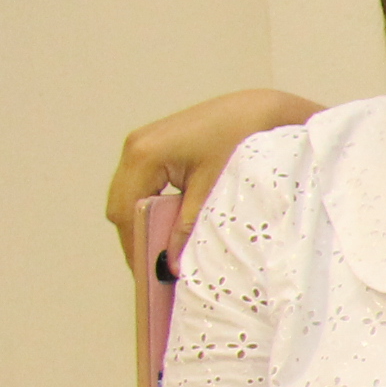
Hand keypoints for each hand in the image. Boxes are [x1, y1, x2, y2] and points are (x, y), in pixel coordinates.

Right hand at [105, 88, 320, 271]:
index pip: (127, 212)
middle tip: (156, 273)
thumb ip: (189, 227)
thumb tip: (172, 265)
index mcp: (144, 154)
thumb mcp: (215, 190)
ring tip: (165, 257)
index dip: (136, 246)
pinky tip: (173, 231)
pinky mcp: (157, 149)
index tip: (149, 276)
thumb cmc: (242, 141)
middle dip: (137, 240)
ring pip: (131, 198)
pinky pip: (146, 187)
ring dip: (146, 226)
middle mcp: (136, 147)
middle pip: (122, 206)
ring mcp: (143, 146)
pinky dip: (155, 211)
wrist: (262, 110)